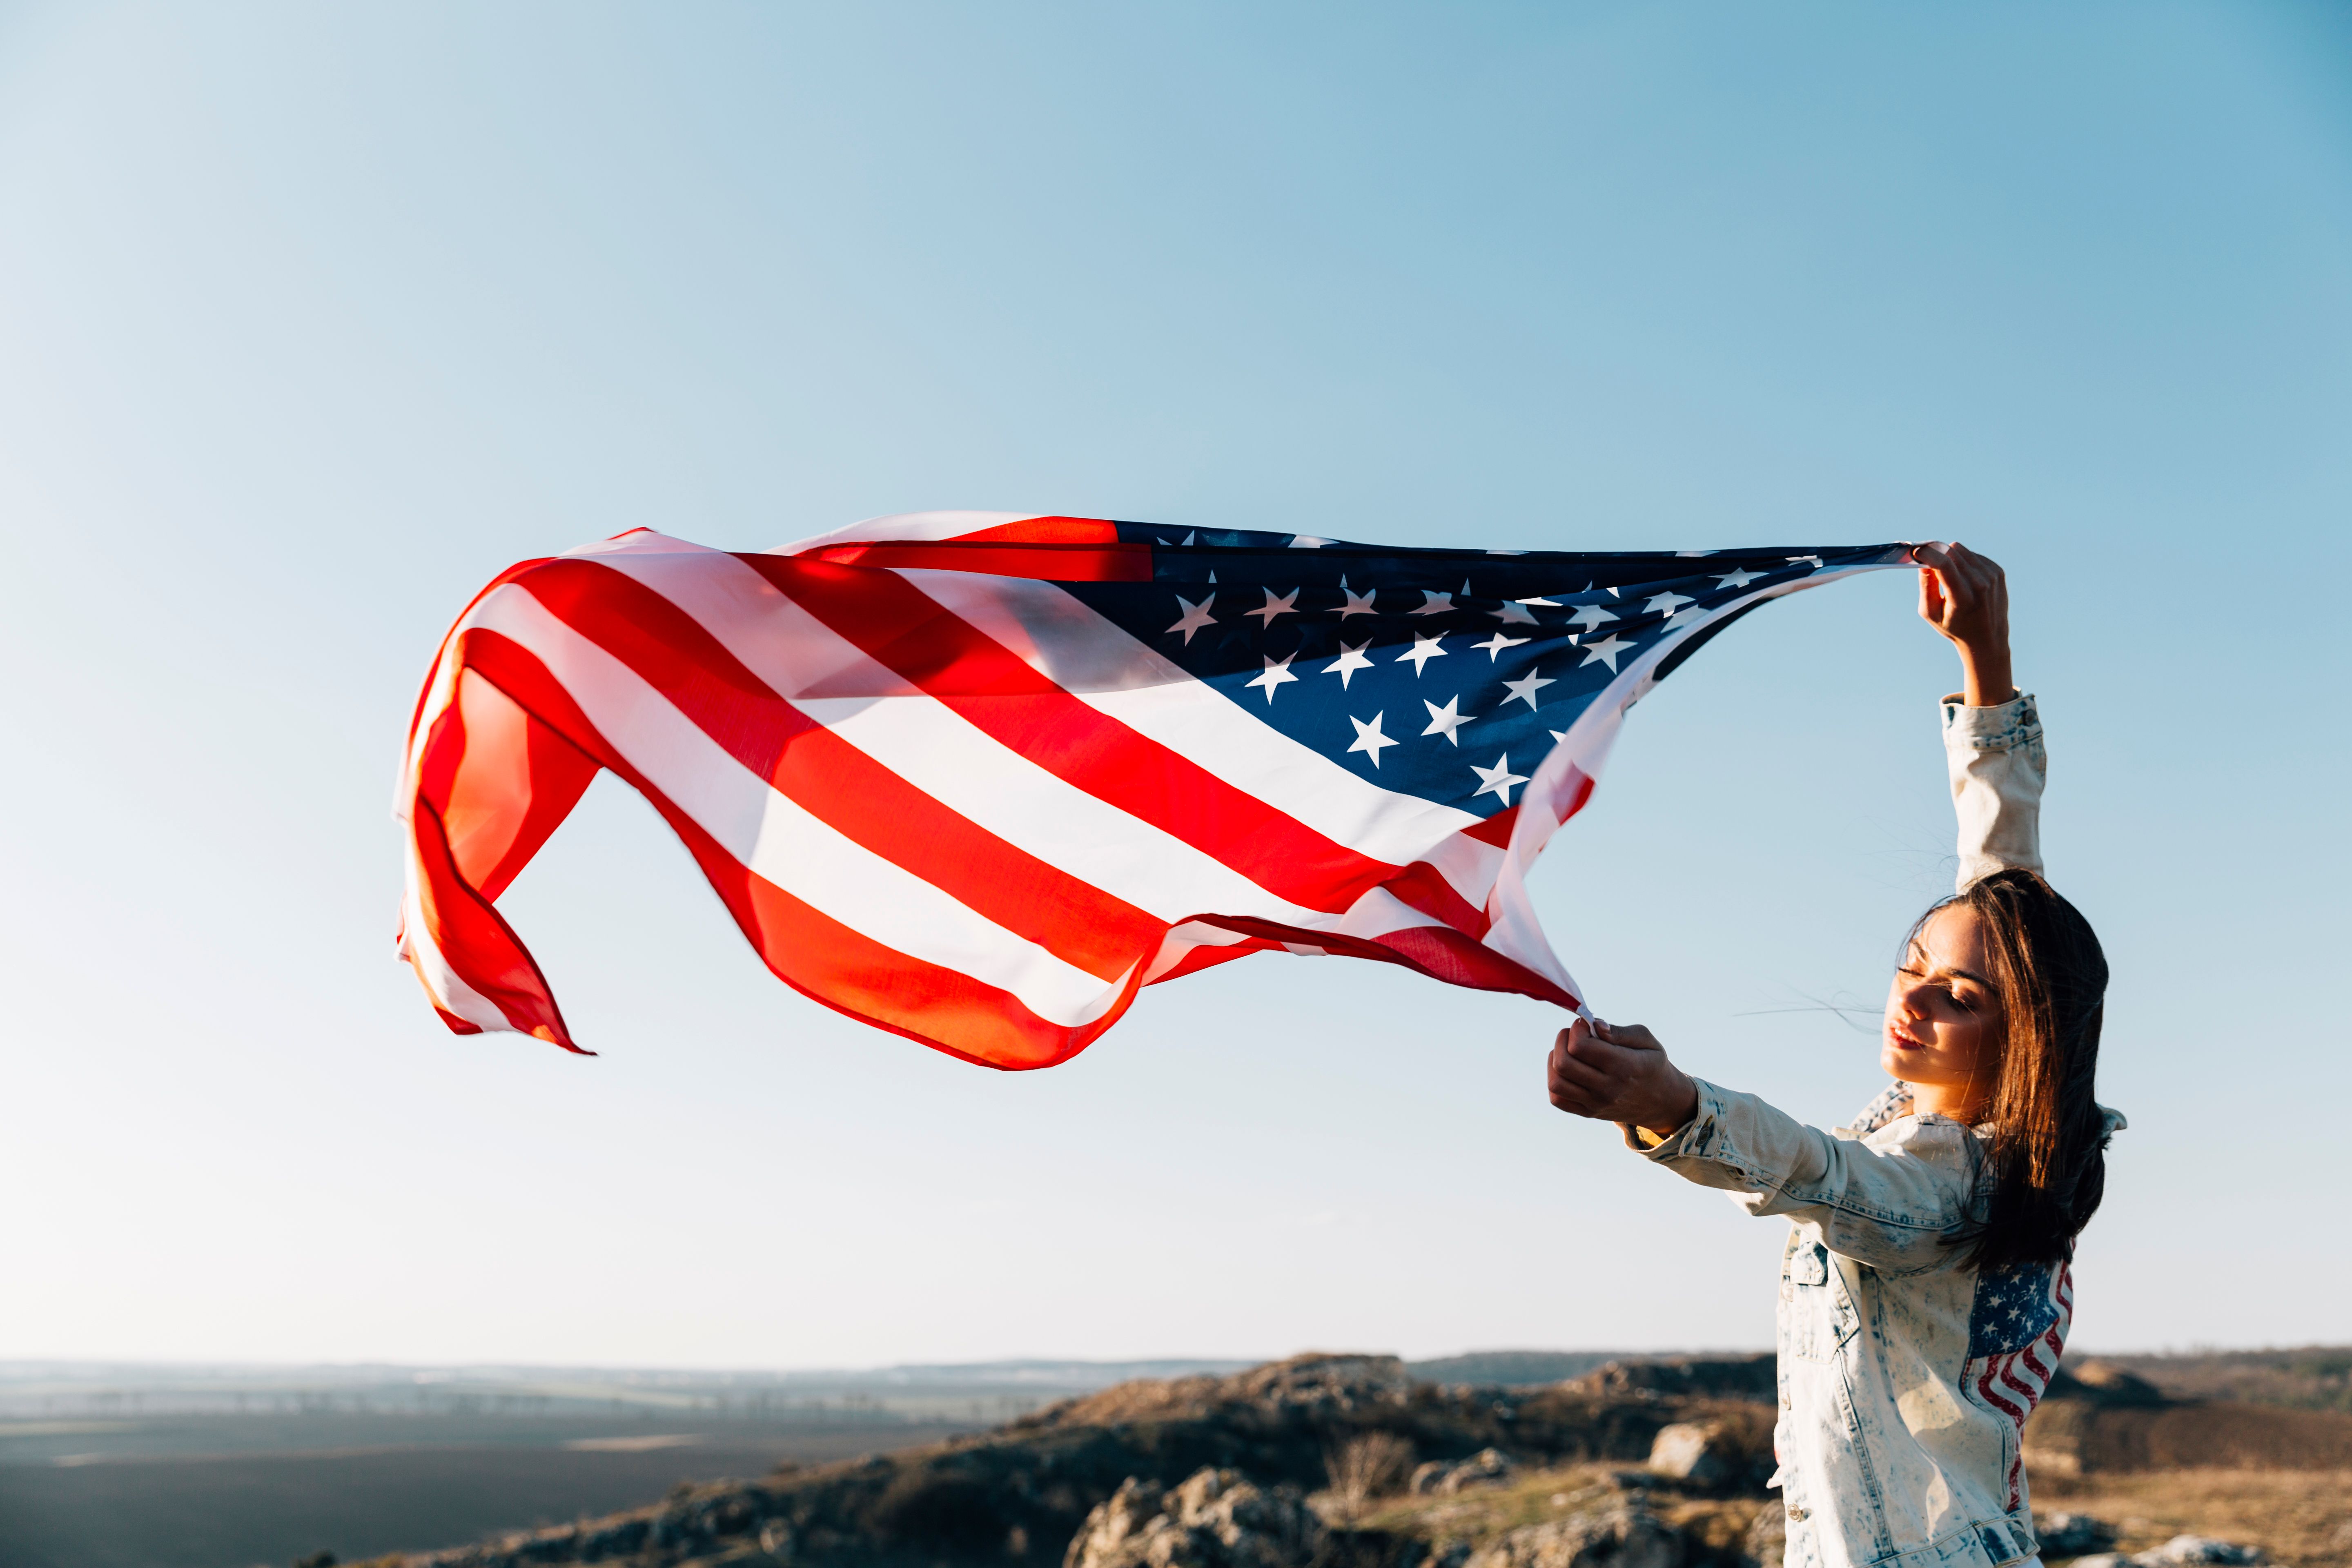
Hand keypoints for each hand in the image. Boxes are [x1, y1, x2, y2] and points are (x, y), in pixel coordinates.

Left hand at [1546, 1017, 1698, 1140]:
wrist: (1661, 1101)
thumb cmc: (1651, 1063)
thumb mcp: (1647, 1041)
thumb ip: (1619, 1031)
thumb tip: (1595, 1025)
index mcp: (1624, 1066)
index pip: (1581, 1046)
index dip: (1577, 1029)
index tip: (1585, 1025)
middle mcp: (1607, 1088)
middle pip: (1563, 1063)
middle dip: (1562, 1040)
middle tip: (1573, 1035)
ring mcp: (1596, 1104)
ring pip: (1556, 1083)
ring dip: (1555, 1060)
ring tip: (1568, 1051)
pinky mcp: (1588, 1113)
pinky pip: (1557, 1100)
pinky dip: (1555, 1081)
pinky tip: (1568, 1070)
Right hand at [1914, 542, 2013, 706]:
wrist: (1988, 638)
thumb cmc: (1955, 627)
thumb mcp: (1931, 613)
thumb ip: (1926, 587)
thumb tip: (1923, 563)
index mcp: (1962, 597)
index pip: (1943, 564)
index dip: (1927, 553)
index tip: (1916, 551)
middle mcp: (1980, 584)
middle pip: (1951, 552)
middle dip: (1936, 553)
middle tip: (1927, 561)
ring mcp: (1992, 576)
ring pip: (1961, 550)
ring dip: (1949, 557)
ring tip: (1948, 575)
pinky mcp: (1997, 571)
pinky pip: (1973, 555)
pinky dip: (1963, 561)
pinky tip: (1963, 577)